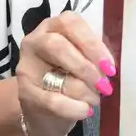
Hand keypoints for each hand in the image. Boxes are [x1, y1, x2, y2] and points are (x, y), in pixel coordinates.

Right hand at [16, 12, 115, 135]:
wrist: (44, 108)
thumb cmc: (68, 75)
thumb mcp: (82, 58)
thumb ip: (94, 54)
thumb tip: (110, 64)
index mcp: (53, 26)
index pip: (70, 24)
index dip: (92, 44)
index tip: (109, 65)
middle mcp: (35, 42)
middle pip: (58, 46)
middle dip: (87, 67)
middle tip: (104, 84)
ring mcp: (27, 68)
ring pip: (58, 76)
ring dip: (85, 91)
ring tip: (97, 98)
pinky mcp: (25, 93)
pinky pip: (53, 101)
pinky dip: (74, 108)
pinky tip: (86, 111)